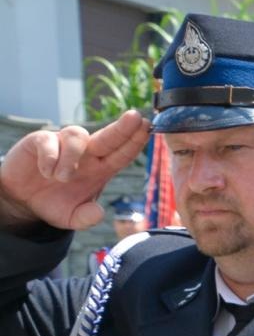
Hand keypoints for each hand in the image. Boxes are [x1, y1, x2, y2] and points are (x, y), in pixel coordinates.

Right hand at [0, 111, 150, 231]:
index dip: (135, 141)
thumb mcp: (71, 218)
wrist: (23, 199)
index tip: (148, 127)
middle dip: (123, 127)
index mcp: (101, 169)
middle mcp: (86, 154)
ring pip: (77, 136)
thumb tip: (97, 213)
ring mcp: (63, 144)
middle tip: (135, 117)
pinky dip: (50, 157)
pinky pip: (49, 140)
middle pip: (108, 136)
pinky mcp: (40, 141)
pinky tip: (46, 172)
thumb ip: (85, 219)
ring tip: (61, 179)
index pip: (122, 153)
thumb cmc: (53, 203)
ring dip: (72, 157)